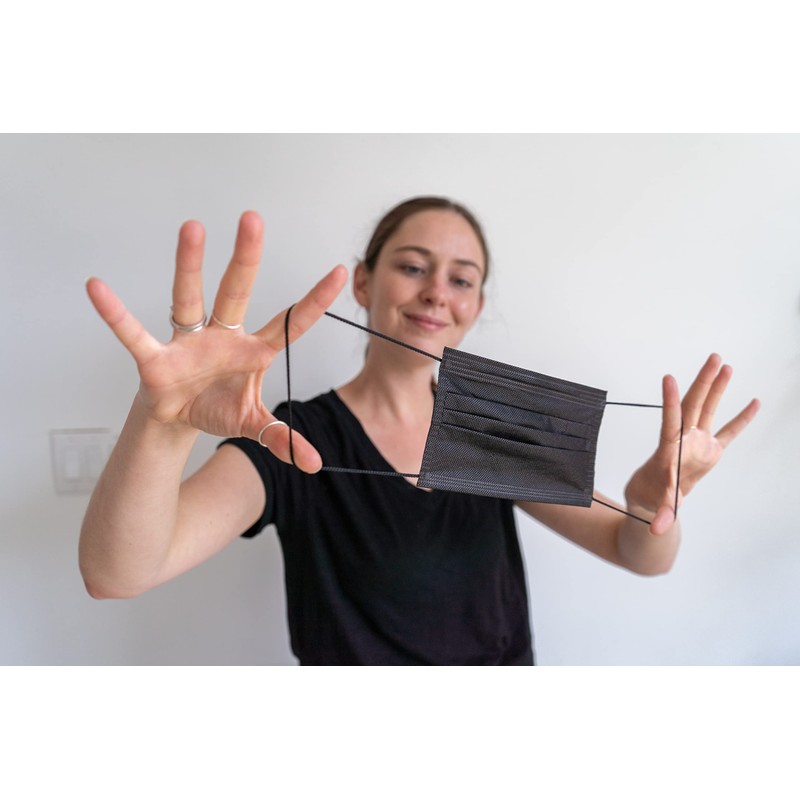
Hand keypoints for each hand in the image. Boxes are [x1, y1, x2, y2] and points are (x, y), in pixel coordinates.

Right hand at [85, 211, 347, 471]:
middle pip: (236, 292)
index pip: (289, 323)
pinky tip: (97, 288)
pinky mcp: (157, 359)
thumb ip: (282, 439)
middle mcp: (223, 337)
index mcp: (253, 351)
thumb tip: (313, 464)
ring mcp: (189, 343)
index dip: (314, 301)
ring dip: (190, 265)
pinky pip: (134, 334)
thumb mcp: (253, 425)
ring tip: (192, 227)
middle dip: (246, 258)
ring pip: (189, 297)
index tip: (341, 272)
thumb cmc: (219, 407)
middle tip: (253, 219)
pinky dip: (117, 315)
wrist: (180, 419)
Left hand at [625, 353, 760, 534]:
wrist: (653, 501)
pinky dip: (741, 419)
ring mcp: (697, 442)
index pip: (670, 421)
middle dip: (703, 382)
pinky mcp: (711, 451)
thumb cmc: (650, 499)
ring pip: (708, 410)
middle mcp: (684, 440)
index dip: (670, 401)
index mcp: (669, 450)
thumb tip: (657, 529)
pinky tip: (754, 401)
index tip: (669, 379)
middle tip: (713, 357)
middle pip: (694, 406)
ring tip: (724, 364)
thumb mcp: (655, 507)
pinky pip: (729, 431)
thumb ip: (661, 515)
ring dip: (716, 388)